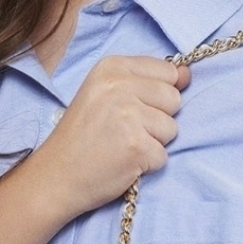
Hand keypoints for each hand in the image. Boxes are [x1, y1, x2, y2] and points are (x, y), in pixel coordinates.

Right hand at [36, 55, 191, 218]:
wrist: (55, 176)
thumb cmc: (82, 136)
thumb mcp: (104, 94)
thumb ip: (145, 81)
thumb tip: (188, 75)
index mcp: (111, 67)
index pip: (167, 72)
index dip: (157, 95)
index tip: (132, 107)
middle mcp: (119, 86)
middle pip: (173, 99)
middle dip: (157, 119)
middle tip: (124, 130)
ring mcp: (128, 116)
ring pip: (172, 128)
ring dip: (153, 142)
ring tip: (122, 145)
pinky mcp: (137, 146)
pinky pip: (163, 155)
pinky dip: (147, 164)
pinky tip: (122, 162)